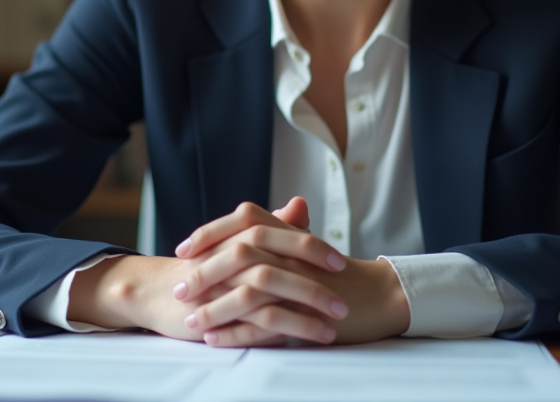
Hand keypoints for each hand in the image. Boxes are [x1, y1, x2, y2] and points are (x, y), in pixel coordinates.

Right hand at [66, 199, 342, 342]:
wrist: (158, 290)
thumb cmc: (206, 267)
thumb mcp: (240, 243)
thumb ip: (273, 225)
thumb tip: (300, 204)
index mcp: (240, 235)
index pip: (282, 236)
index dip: (312, 248)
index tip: (340, 262)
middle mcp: (231, 256)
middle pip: (278, 265)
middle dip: (315, 285)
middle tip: (344, 301)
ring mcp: (222, 285)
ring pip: (268, 296)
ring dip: (304, 314)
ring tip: (332, 327)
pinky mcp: (215, 313)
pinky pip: (252, 323)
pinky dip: (279, 333)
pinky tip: (302, 341)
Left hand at [179, 199, 410, 345]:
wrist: (380, 296)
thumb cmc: (339, 274)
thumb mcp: (305, 249)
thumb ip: (276, 232)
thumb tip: (243, 220)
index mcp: (290, 234)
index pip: (244, 220)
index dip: (211, 232)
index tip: (184, 248)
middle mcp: (293, 254)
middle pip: (239, 254)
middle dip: (203, 273)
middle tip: (178, 288)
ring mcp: (300, 284)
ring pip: (249, 290)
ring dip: (215, 308)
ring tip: (190, 322)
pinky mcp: (307, 315)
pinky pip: (266, 324)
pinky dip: (237, 332)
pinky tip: (215, 339)